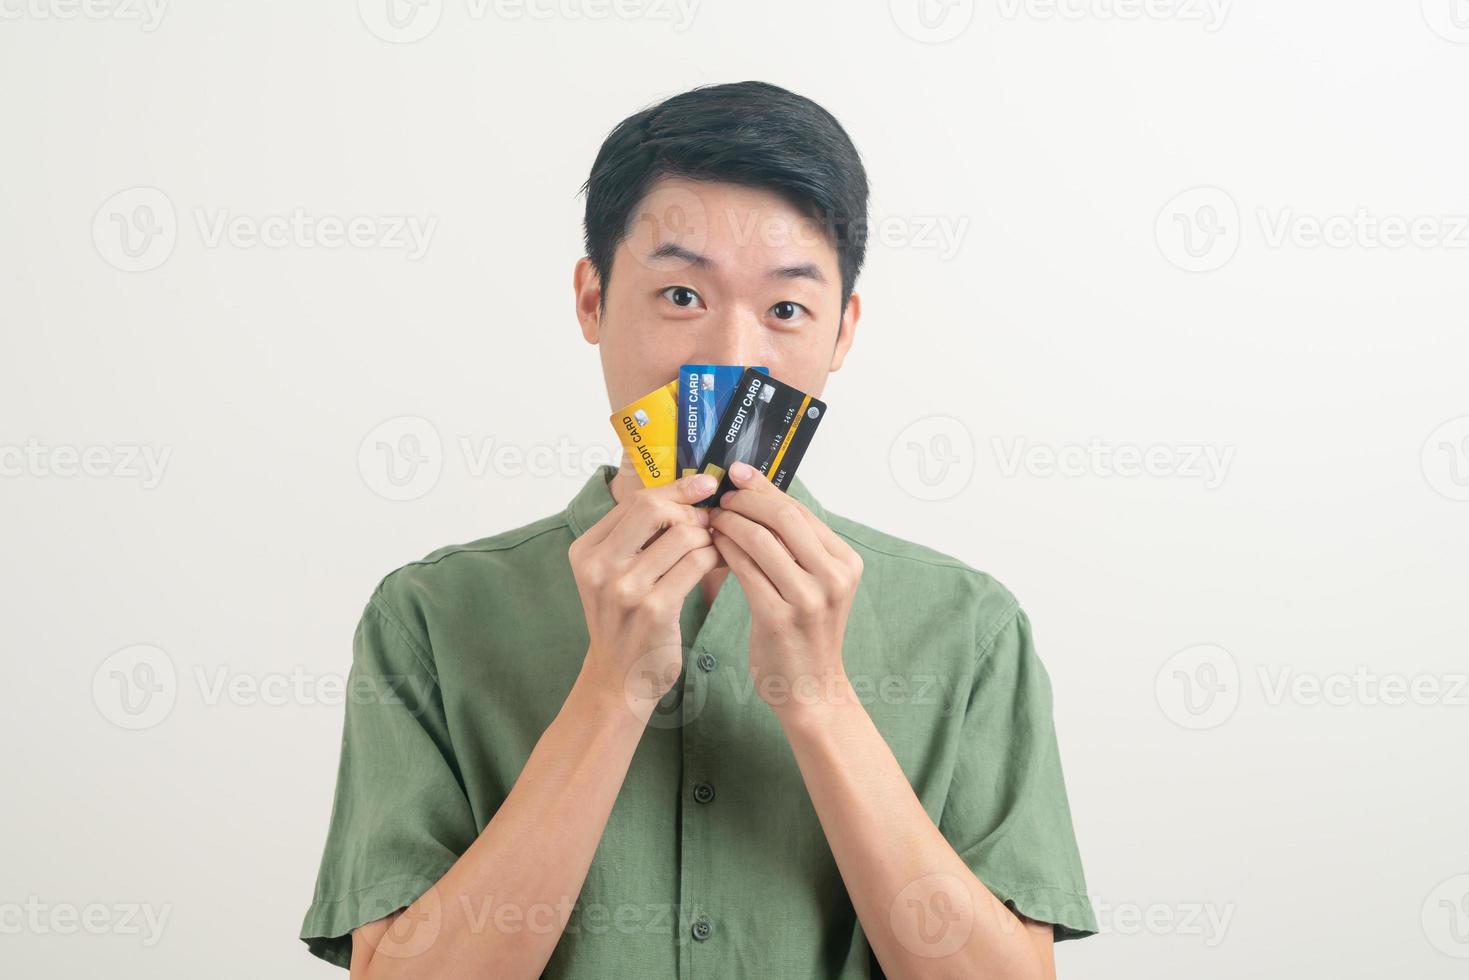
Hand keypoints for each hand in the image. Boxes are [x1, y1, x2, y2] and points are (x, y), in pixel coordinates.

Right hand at [569, 471, 721, 716]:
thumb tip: (690, 492)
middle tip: (708, 523)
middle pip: (654, 508)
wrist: (619, 681)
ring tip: (712, 549)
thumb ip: (638, 536)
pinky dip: (714, 558)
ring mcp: (625, 589)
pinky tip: (717, 564)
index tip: (705, 483)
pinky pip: (697, 563)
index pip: (635, 500)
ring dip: (707, 538)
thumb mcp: (614, 575)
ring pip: (683, 535)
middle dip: (689, 509)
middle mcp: (599, 566)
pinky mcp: (654, 609)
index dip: (676, 488)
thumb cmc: (626, 622)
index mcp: (586, 551)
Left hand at [709, 462, 863, 716]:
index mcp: (845, 561)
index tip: (738, 475)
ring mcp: (808, 598)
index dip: (765, 489)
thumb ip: (796, 546)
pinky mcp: (779, 617)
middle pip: (783, 517)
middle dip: (745, 500)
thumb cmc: (806, 634)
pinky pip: (745, 569)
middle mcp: (833, 576)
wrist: (811, 691)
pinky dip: (725, 550)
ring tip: (711, 520)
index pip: (800, 510)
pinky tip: (712, 546)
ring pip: (761, 540)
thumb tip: (758, 496)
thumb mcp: (816, 584)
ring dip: (730, 523)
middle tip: (719, 497)